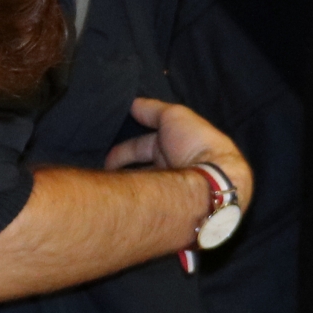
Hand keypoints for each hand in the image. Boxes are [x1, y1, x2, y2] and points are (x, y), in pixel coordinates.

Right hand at [105, 98, 253, 206]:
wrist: (212, 182)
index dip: (125, 148)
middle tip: (100, 173)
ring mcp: (172, 191)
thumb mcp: (173, 116)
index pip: (143, 145)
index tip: (105, 152)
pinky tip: (116, 201)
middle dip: (120, 169)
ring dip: (124, 186)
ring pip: (142, 188)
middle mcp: (175, 169)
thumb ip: (151, 109)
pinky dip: (131, 200)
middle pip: (140, 169)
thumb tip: (132, 103)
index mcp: (176, 146)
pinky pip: (145, 204)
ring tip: (105, 189)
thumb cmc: (194, 143)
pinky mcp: (169, 210)